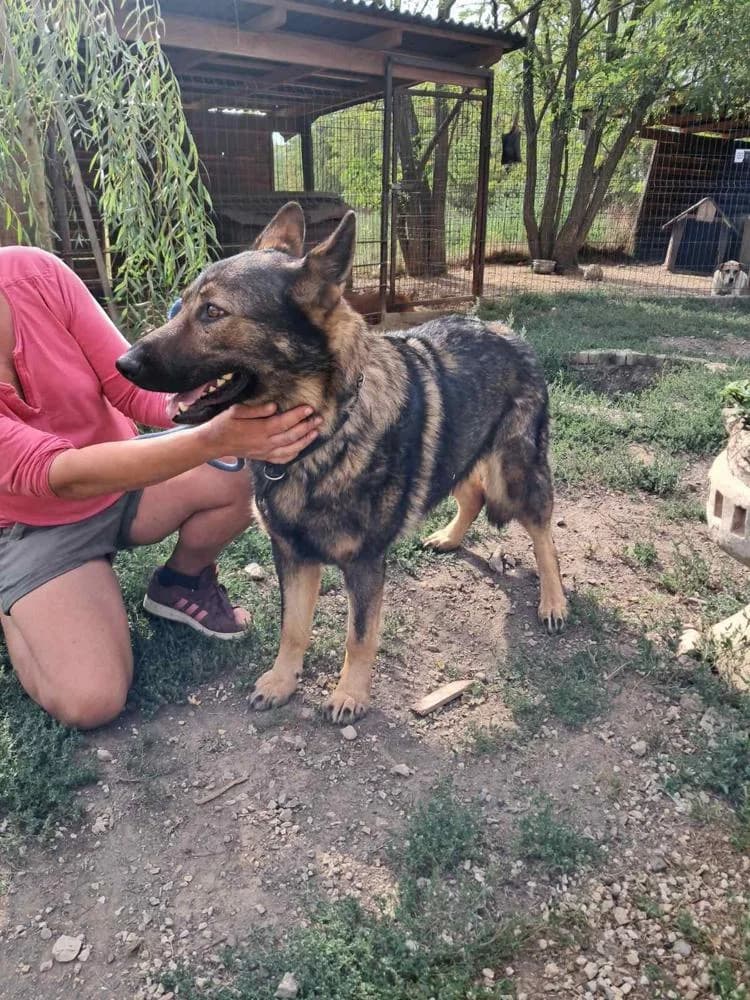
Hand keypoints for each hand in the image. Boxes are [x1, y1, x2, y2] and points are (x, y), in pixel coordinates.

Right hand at [203, 402, 321, 463]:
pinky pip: (283, 458)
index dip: (298, 415)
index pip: (284, 422)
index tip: (309, 408)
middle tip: (319, 418)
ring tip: (316, 432)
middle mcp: (265, 443)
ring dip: (305, 440)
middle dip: (307, 426)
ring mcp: (265, 452)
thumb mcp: (236, 411)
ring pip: (291, 448)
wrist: (214, 443)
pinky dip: (295, 453)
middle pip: (291, 435)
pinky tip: (301, 447)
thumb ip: (256, 410)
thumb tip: (274, 406)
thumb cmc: (224, 424)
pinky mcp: (264, 458)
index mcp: (259, 430)